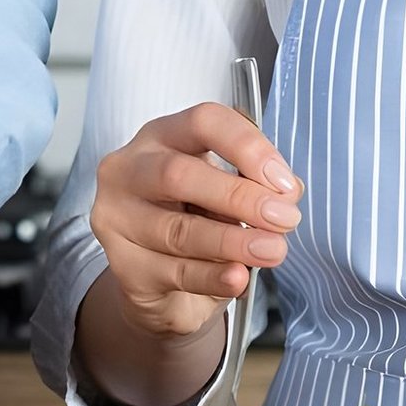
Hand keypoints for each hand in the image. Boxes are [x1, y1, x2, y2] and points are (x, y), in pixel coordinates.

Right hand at [88, 102, 300, 343]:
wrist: (160, 284)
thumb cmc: (196, 221)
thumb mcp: (227, 196)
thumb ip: (256, 187)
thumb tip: (287, 192)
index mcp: (163, 136)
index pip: (203, 122)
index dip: (246, 146)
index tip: (283, 182)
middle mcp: (130, 168)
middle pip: (179, 174)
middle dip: (238, 197)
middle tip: (283, 219)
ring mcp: (117, 216)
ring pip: (177, 230)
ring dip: (232, 242)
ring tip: (272, 251)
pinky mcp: (121, 263)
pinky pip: (173, 271)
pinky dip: (212, 276)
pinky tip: (237, 277)